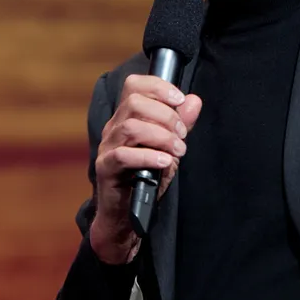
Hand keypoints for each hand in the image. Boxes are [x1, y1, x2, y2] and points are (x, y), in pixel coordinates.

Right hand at [89, 74, 201, 263]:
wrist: (127, 215)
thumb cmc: (146, 178)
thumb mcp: (169, 148)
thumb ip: (180, 124)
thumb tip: (194, 101)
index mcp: (126, 117)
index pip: (134, 85)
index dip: (158, 86)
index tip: (180, 100)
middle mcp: (113, 128)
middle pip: (134, 102)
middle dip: (166, 115)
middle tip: (182, 135)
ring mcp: (107, 148)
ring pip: (130, 127)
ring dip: (161, 136)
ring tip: (178, 150)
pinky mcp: (105, 169)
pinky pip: (123, 155)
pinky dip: (149, 156)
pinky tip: (165, 163)